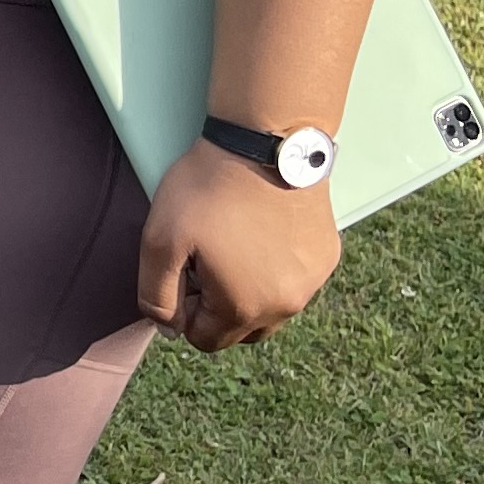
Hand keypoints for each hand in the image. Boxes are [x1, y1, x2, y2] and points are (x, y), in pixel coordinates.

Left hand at [135, 141, 341, 351]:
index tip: (183, 271)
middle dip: (217, 305)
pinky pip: (296, 280)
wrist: (264, 143)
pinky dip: (277, 269)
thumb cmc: (207, 191)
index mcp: (244, 310)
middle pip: (241, 330)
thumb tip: (170, 330)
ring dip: (249, 291)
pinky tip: (262, 232)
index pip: (205, 340)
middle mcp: (287, 305)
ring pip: (271, 308)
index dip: (185, 310)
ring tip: (233, 245)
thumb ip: (156, 296)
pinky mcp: (327, 256)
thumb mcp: (159, 242)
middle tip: (205, 258)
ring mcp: (313, 282)